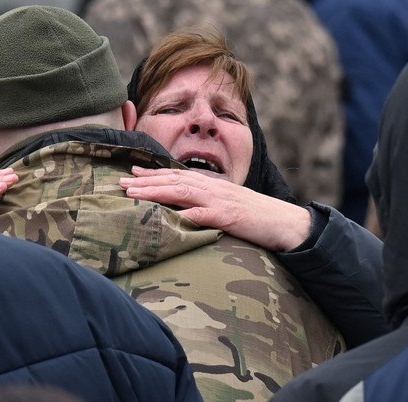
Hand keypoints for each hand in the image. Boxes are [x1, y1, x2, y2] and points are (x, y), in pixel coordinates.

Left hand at [120, 166, 310, 250]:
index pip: (179, 175)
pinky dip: (182, 215)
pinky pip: (202, 215)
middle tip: (119, 182)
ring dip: (155, 191)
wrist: (288, 223)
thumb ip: (210, 206)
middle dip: (145, 180)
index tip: (132, 173)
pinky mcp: (229, 217)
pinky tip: (165, 216)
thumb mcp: (231, 207)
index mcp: (214, 186)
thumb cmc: (259, 218)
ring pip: (182, 191)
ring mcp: (221, 201)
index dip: (154, 174)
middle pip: (174, 179)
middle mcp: (214, 188)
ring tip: (131, 194)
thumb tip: (189, 212)